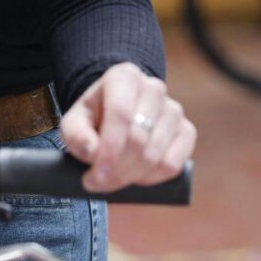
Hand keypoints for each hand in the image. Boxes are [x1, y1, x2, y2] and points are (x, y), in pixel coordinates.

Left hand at [59, 62, 195, 193]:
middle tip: (98, 183)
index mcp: (124, 77)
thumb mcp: (74, 121)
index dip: (108, 150)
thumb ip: (76, 135)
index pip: (121, 114)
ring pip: (155, 155)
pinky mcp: (186, 131)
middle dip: (117, 170)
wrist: (118, 113)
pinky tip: (136, 177)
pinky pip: (173, 164)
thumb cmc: (94, 117)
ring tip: (114, 177)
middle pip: (138, 139)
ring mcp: (173, 109)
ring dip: (132, 176)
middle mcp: (153, 88)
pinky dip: (153, 179)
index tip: (94, 176)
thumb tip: (91, 151)